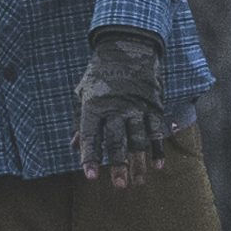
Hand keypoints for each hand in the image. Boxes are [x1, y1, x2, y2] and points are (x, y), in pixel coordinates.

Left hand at [77, 27, 183, 183]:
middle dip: (118, 165)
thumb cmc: (102, 70)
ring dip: (138, 163)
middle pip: (116, 141)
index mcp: (94, 105)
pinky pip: (156, 130)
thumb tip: (72, 146)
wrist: (129, 44)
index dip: (90, 157)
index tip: (90, 176)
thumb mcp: (84, 91)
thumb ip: (79, 120)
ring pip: (137, 140)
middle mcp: (115, 108)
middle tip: (119, 185)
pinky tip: (158, 165)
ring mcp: (136, 107)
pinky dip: (157, 148)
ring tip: (138, 183)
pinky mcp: (153, 105)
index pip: (90, 136)